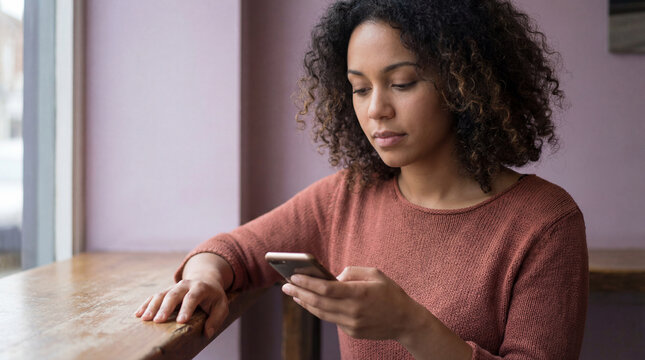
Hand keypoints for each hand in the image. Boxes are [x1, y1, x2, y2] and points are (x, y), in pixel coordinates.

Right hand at [134, 278, 228, 337]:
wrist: (206, 279)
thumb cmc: (214, 297)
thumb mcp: (221, 306)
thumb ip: (216, 319)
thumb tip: (207, 333)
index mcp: (200, 288)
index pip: (192, 297)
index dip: (186, 309)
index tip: (181, 321)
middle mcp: (185, 285)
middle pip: (174, 295)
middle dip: (165, 307)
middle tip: (158, 321)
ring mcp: (174, 287)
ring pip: (161, 294)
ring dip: (152, 306)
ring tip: (145, 319)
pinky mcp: (166, 291)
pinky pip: (154, 296)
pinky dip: (146, 305)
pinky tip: (138, 314)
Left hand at [281, 266, 429, 341]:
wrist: (406, 321)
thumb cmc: (390, 292)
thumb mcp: (375, 273)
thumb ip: (351, 272)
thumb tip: (332, 277)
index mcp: (359, 293)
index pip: (326, 289)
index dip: (307, 283)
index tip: (294, 277)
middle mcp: (353, 311)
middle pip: (318, 302)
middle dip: (299, 293)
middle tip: (285, 286)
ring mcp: (352, 324)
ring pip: (321, 313)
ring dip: (305, 303)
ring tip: (294, 294)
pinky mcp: (352, 332)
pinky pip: (331, 319)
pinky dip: (318, 310)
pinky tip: (310, 303)